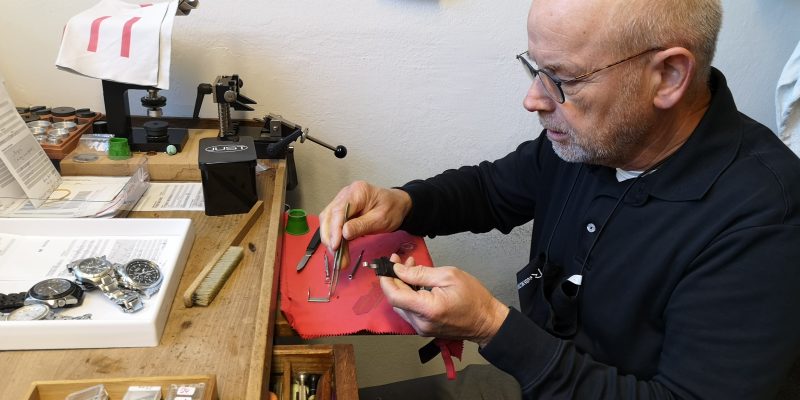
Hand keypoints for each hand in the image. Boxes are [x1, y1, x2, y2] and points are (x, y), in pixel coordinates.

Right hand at [319, 180, 411, 258]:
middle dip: (330, 237)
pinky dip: (334, 237)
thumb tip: (344, 234)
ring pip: (327, 220)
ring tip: (338, 256)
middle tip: (337, 256)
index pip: (339, 211)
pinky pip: (332, 223)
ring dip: (330, 239)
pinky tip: (339, 249)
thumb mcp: (381, 220)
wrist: (397, 204)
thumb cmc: (392, 209)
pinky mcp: (341, 210)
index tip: (335, 246)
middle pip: (329, 215)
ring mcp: (342, 201)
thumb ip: (362, 226)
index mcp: (357, 192)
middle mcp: (345, 194)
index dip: (335, 229)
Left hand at [380, 254, 508, 347]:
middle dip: (394, 278)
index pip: (394, 296)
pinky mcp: (424, 328)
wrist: (486, 321)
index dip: (386, 279)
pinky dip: (409, 295)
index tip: (386, 265)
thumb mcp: (448, 276)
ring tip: (409, 268)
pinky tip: (415, 282)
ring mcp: (421, 328)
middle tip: (399, 260)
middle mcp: (421, 322)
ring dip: (401, 285)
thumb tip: (398, 270)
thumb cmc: (473, 298)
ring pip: (401, 305)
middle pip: (396, 300)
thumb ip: (420, 274)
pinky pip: (410, 310)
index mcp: (427, 309)